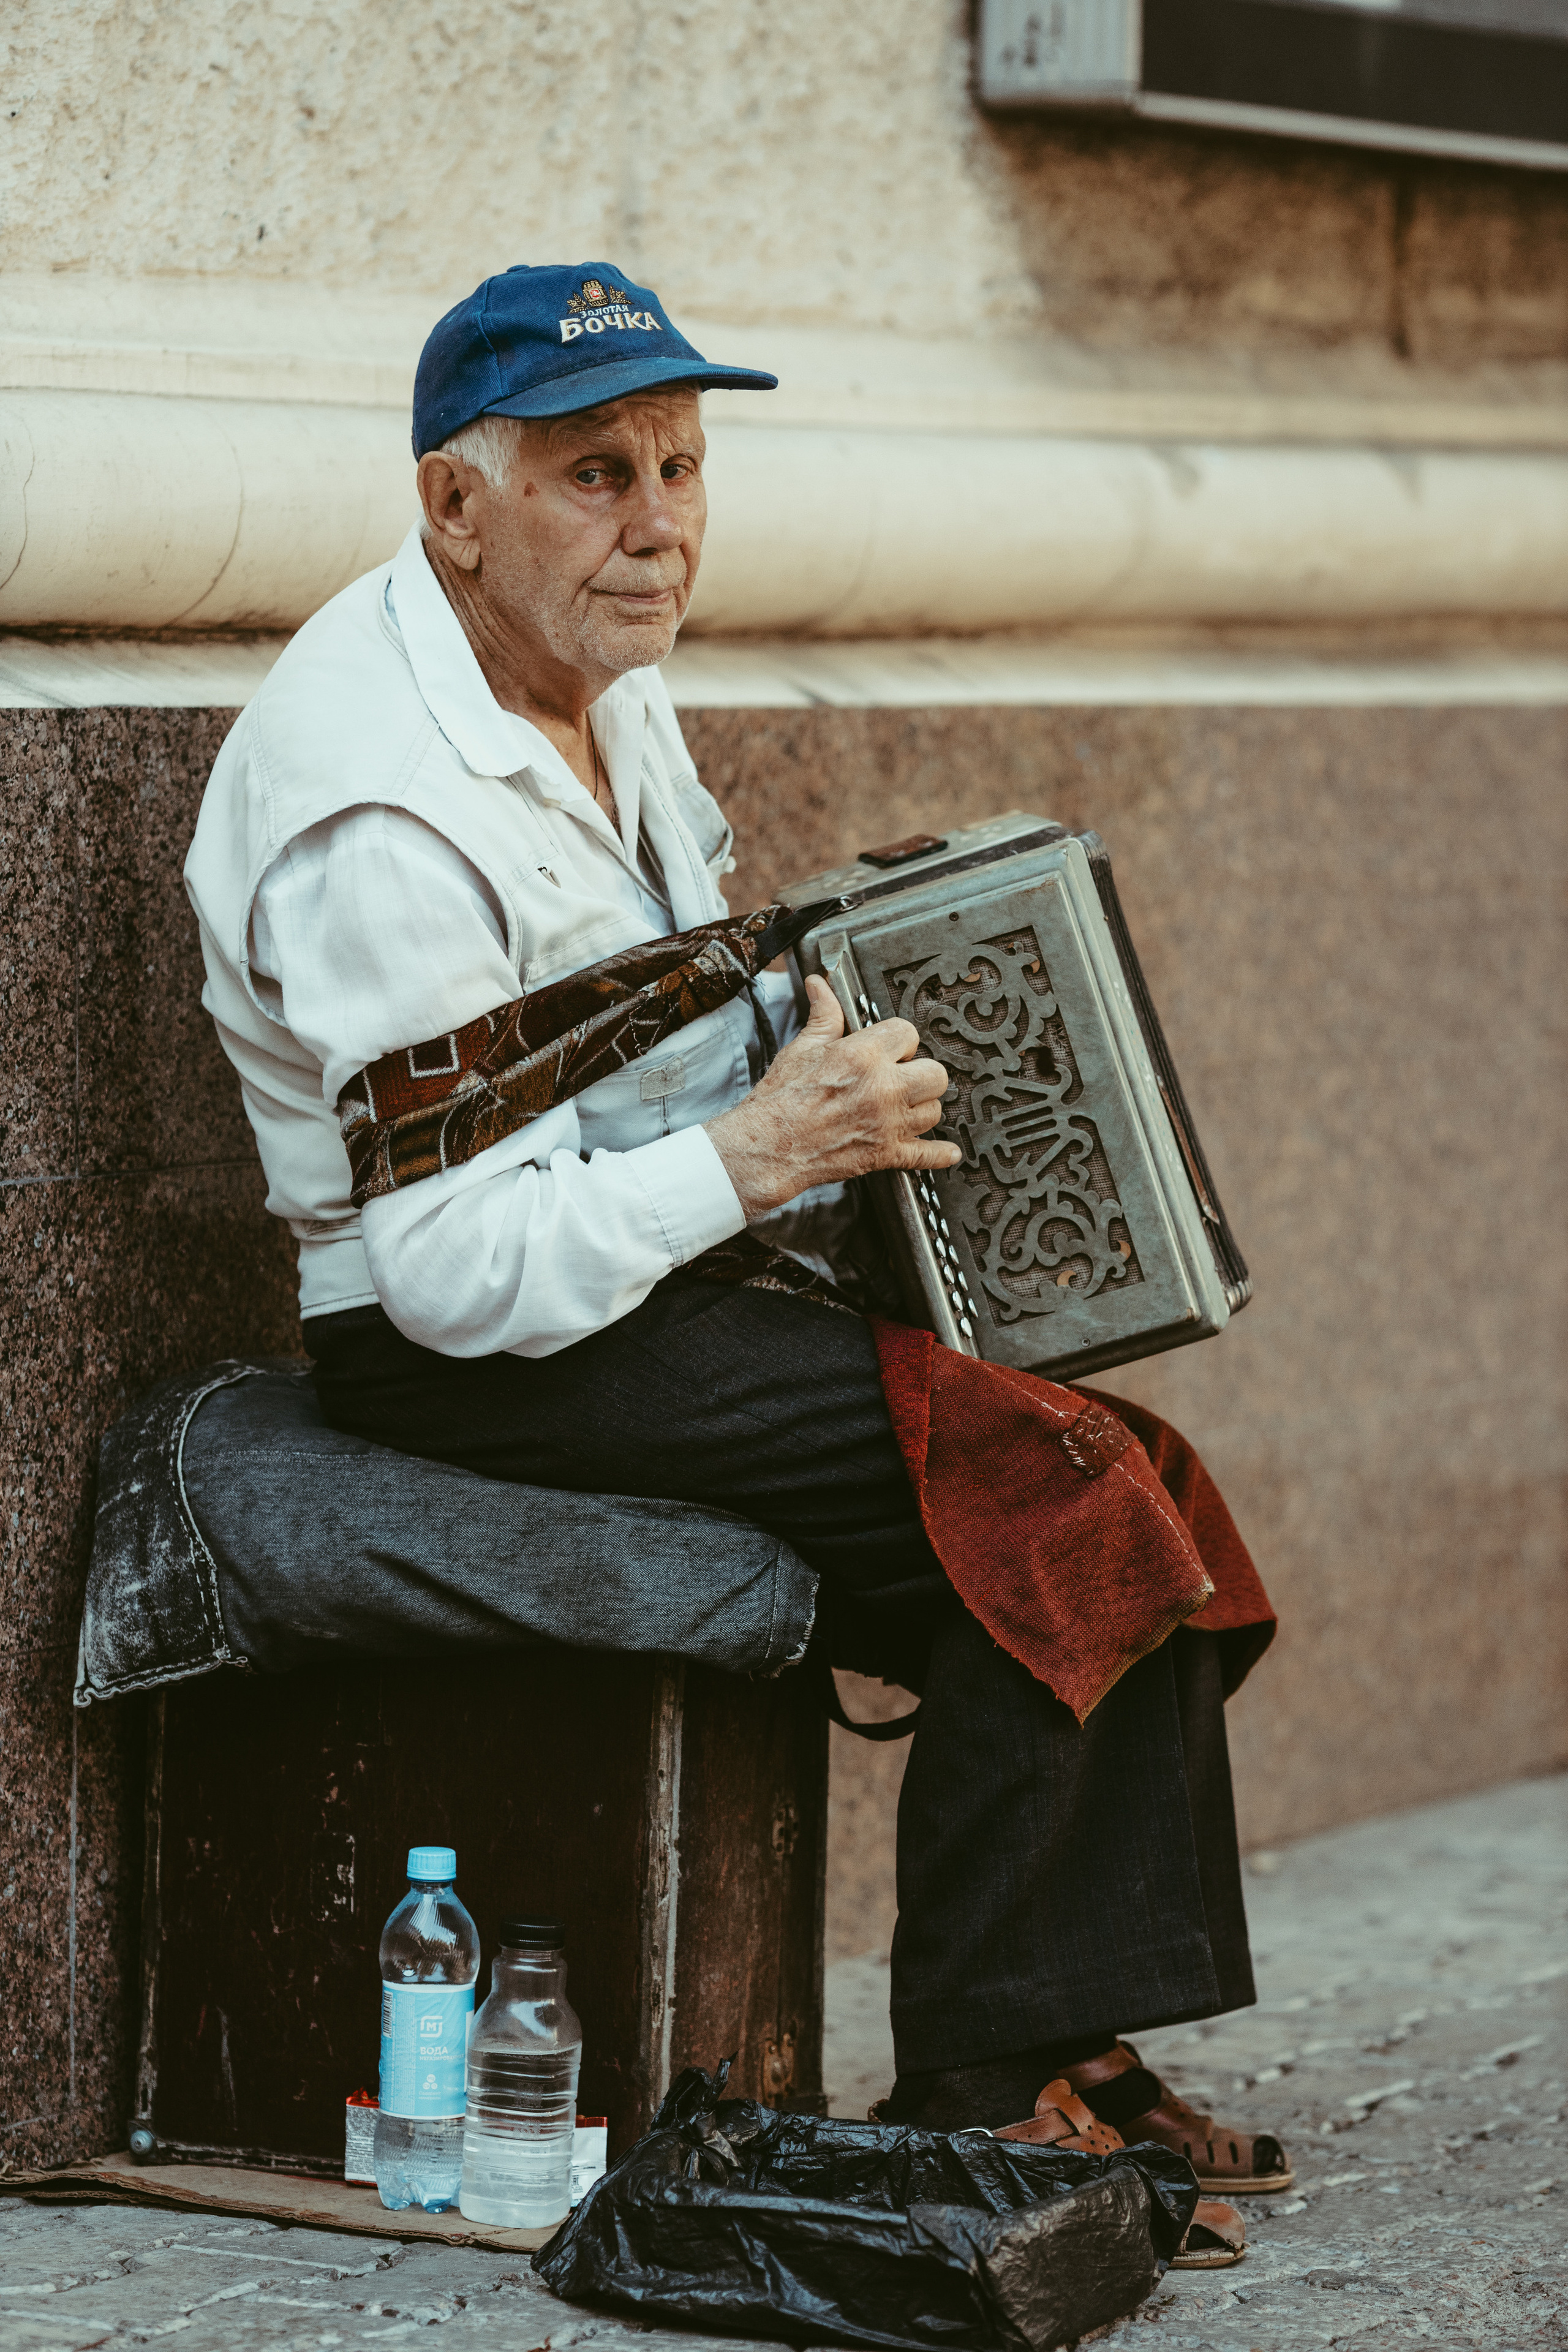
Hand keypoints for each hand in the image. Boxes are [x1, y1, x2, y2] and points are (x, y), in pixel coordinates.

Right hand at [706, 974, 961, 1219]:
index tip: (891, 1048)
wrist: (768, 1146)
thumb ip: (823, 1015)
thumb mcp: (802, 1048)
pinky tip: (947, 1151)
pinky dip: (938, 1154)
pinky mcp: (885, 1154)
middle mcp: (882, 1089)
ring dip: (922, 1107)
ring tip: (908, 1105)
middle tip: (903, 1076)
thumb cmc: (781, 1099)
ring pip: (934, 1110)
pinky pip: (926, 1154)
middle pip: (934, 1074)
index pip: (908, 1033)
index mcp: (863, 1056)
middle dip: (920, 1072)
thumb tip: (820, 985)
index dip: (900, 1040)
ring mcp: (888, 1124)